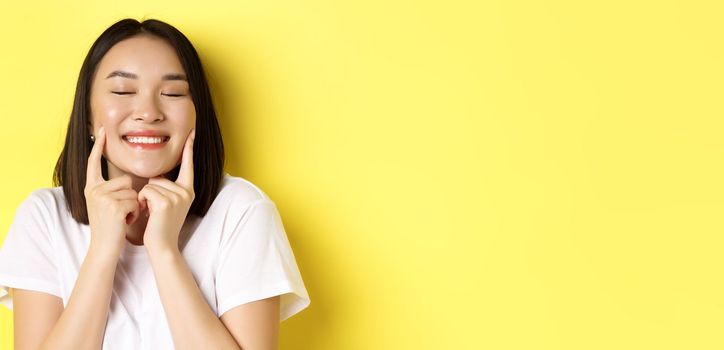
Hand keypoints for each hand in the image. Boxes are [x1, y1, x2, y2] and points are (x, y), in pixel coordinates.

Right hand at [84, 126, 140, 257]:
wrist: (104, 247)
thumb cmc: (110, 227)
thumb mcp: (106, 205)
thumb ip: (112, 191)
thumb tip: (128, 180)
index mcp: (91, 188)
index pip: (94, 163)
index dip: (98, 146)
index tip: (101, 130)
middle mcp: (94, 190)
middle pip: (125, 180)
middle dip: (130, 197)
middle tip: (120, 213)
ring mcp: (102, 198)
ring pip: (132, 191)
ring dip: (133, 206)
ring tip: (122, 218)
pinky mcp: (113, 206)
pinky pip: (135, 201)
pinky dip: (134, 213)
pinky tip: (124, 222)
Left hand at [138, 129, 195, 252]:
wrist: (162, 246)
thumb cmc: (160, 226)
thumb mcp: (167, 204)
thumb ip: (165, 189)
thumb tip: (155, 177)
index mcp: (188, 190)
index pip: (188, 165)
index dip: (189, 148)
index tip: (192, 132)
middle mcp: (186, 191)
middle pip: (158, 177)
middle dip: (150, 192)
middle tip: (155, 210)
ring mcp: (178, 196)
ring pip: (150, 184)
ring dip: (145, 198)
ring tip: (152, 213)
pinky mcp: (165, 202)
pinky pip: (146, 191)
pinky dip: (142, 202)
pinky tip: (149, 214)